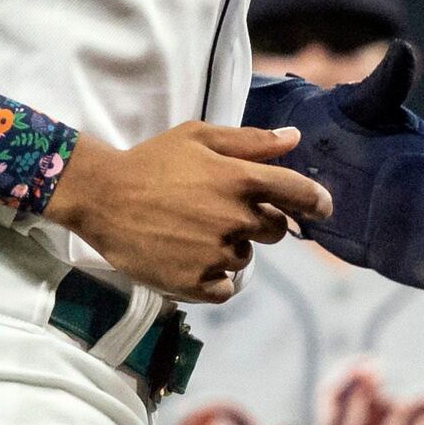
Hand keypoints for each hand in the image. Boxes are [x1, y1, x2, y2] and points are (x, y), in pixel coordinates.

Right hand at [49, 121, 330, 303]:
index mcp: (240, 179)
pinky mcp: (195, 282)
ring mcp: (216, 253)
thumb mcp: (198, 137)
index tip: (322, 208)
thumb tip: (294, 139)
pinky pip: (225, 288)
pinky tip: (189, 259)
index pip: (299, 193)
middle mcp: (235, 219)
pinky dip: (214, 278)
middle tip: (222, 213)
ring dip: (230, 249)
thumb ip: (250, 141)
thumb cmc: (151, 161)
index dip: (317, 201)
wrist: (102, 197)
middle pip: (275, 231)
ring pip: (245, 259)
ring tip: (192, 233)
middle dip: (260, 222)